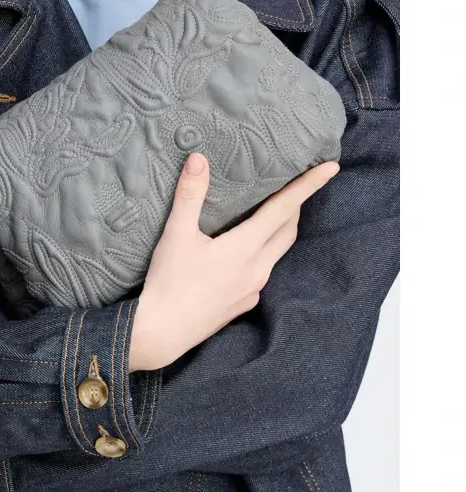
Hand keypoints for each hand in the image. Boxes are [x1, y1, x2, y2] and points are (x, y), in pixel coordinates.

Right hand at [128, 153, 338, 371]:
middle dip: (295, 206)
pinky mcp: (244, 304)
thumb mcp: (176, 234)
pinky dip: (261, 255)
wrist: (161, 332)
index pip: (284, 208)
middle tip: (296, 187)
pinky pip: (262, 273)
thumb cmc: (168, 282)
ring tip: (269, 215)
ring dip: (278, 231)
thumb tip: (198, 159)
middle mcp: (258, 269)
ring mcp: (253, 289)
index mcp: (245, 247)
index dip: (308, 186)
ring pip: (276, 253)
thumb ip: (190, 195)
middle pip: (287, 230)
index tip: (330, 168)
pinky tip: (242, 254)